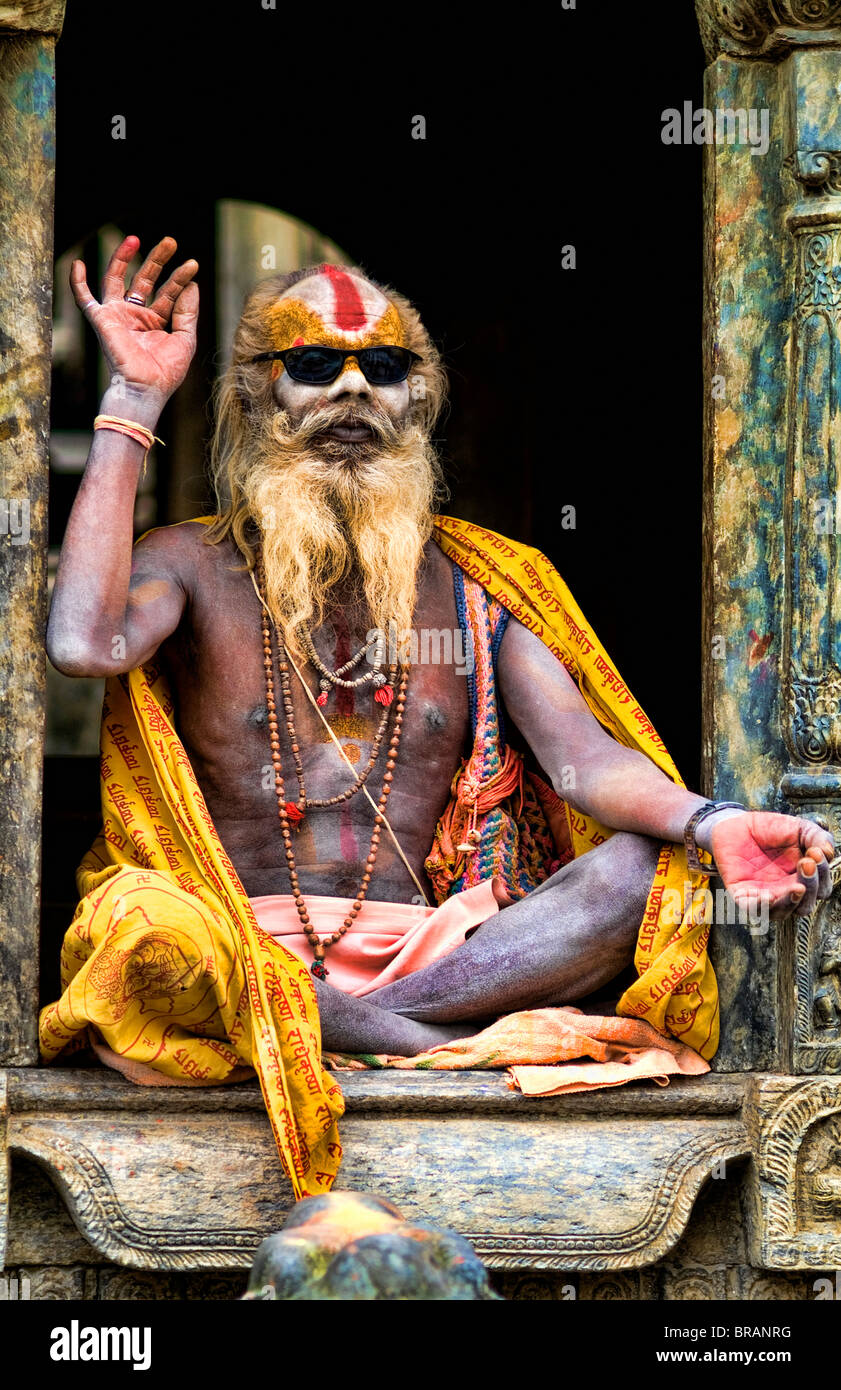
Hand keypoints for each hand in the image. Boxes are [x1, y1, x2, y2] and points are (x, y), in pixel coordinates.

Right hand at [70, 234, 197, 401]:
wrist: (145, 390)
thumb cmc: (165, 373)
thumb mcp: (185, 340)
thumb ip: (188, 312)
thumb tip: (192, 284)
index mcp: (156, 322)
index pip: (169, 292)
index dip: (180, 278)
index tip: (193, 265)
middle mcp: (136, 316)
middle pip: (144, 279)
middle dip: (157, 260)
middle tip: (170, 241)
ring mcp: (118, 316)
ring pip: (117, 278)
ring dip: (124, 258)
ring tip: (137, 238)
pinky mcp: (102, 320)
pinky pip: (85, 299)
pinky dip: (78, 282)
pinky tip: (78, 263)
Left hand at [709, 810, 834, 919]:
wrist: (737, 823)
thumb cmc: (770, 829)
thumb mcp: (799, 828)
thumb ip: (817, 837)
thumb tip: (829, 853)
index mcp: (802, 879)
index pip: (820, 889)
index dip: (823, 875)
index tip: (816, 852)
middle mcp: (786, 892)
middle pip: (805, 906)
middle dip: (811, 887)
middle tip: (806, 863)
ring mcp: (765, 895)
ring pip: (782, 912)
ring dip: (792, 902)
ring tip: (796, 886)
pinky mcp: (743, 895)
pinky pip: (752, 910)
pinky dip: (761, 907)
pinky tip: (768, 896)